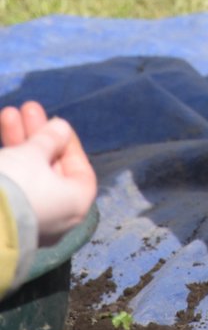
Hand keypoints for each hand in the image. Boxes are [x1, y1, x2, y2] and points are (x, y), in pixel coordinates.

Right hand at [0, 102, 96, 244]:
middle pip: (50, 168)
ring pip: (29, 175)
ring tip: (8, 113)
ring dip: (19, 142)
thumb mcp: (33, 153)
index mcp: (75, 203)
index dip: (68, 143)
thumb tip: (62, 128)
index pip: (80, 171)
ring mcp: (30, 221)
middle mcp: (56, 216)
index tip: (55, 123)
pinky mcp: (7, 220)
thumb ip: (49, 138)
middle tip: (26, 108)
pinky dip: (9, 162)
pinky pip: (14, 187)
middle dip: (37, 136)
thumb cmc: (16, 185)